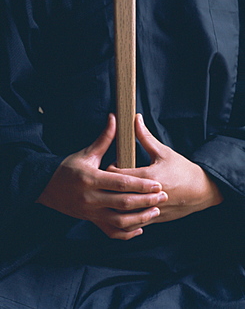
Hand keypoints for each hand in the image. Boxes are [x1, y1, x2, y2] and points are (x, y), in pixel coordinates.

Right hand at [36, 114, 165, 239]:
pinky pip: (112, 232)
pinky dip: (126, 233)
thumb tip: (115, 118)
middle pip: (123, 203)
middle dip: (146, 201)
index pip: (121, 183)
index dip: (141, 184)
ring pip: (120, 221)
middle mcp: (91, 199)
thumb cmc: (68, 169)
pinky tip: (139, 227)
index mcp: (91, 179)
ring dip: (140, 218)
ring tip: (155, 211)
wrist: (47, 188)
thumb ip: (104, 139)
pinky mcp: (92, 221)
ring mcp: (92, 213)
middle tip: (163, 197)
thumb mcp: (86, 154)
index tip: (157, 184)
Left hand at [108, 114, 223, 225]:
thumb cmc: (183, 170)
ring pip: (122, 213)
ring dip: (115, 205)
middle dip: (110, 188)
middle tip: (110, 180)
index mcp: (149, 177)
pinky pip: (133, 223)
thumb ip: (145, 137)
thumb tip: (135, 119)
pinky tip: (123, 210)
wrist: (202, 191)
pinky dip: (125, 218)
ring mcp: (150, 210)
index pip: (117, 175)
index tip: (114, 164)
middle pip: (117, 195)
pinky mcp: (154, 220)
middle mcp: (148, 196)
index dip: (111, 170)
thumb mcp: (164, 152)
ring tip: (115, 195)